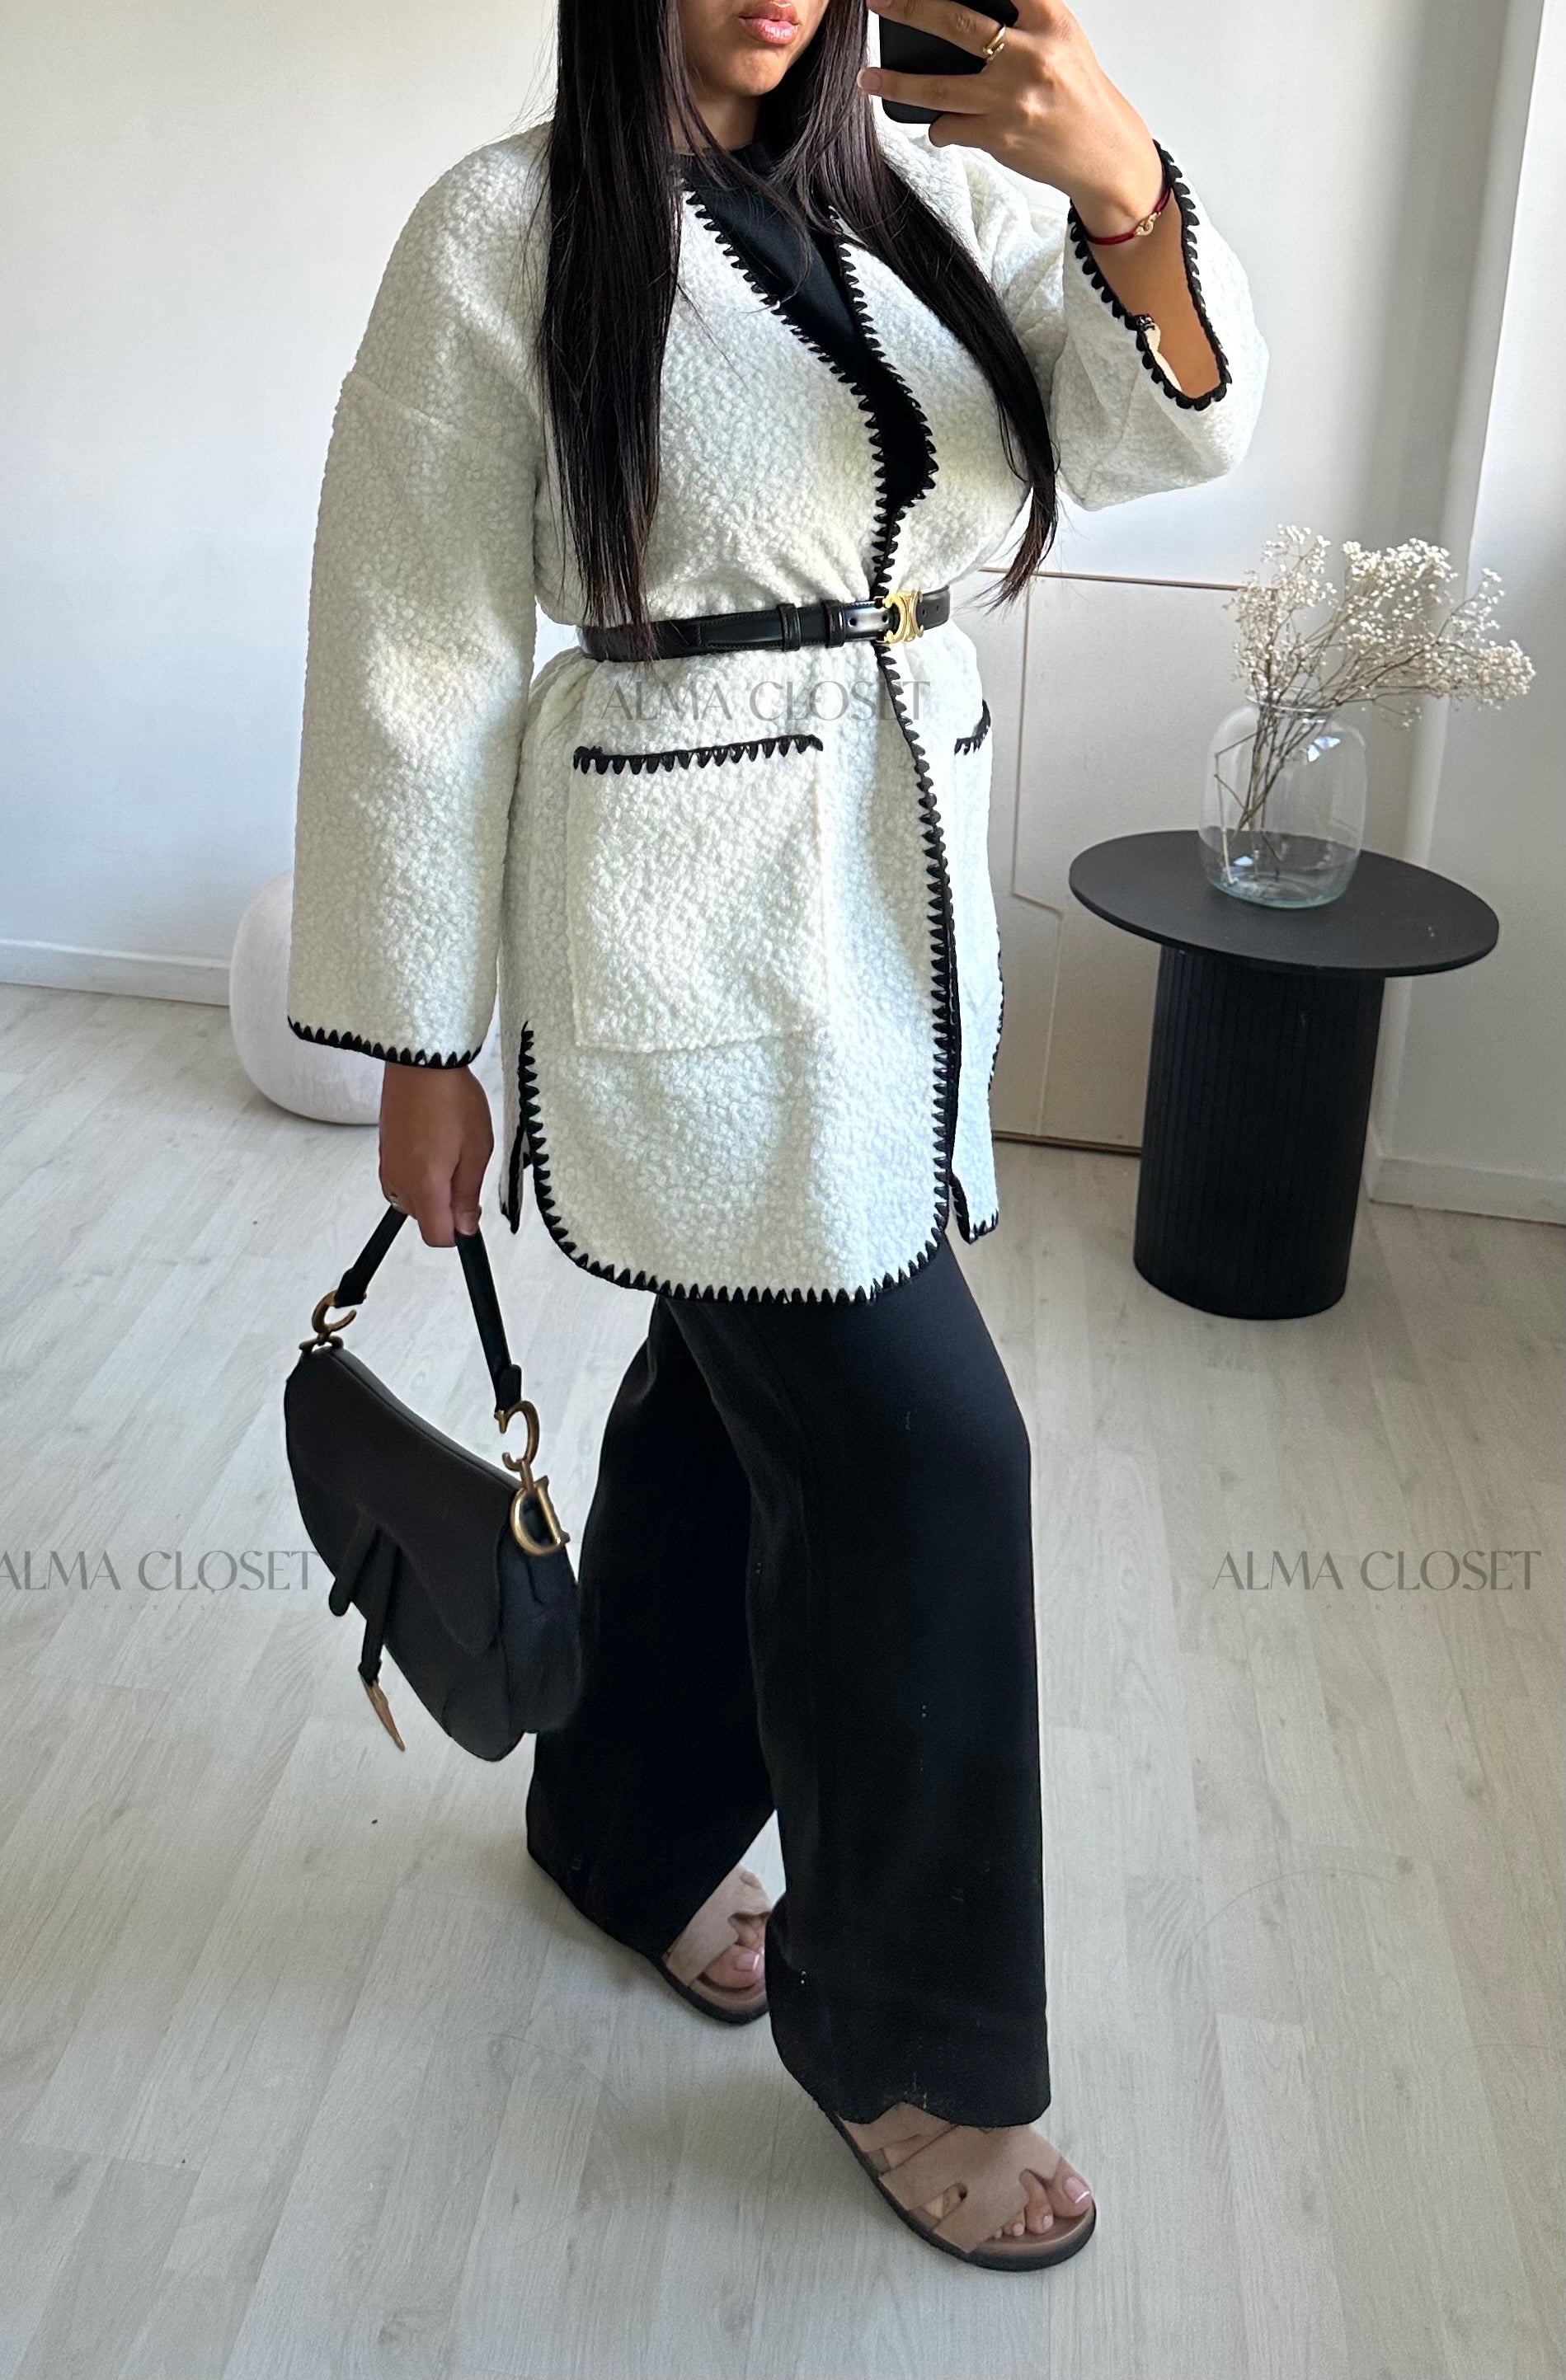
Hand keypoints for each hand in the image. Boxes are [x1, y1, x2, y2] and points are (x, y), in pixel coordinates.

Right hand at [378, 1063, 492, 1246]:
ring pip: (412, 1200)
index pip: (435, 1237)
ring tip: (450, 1153)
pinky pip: (402, 1179)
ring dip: (432, 1190)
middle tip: (464, 1169)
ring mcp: (388, 1166)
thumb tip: (465, 1227)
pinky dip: (419, 1174)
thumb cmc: (451, 1098)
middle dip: (446, 1208)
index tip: (470, 1213)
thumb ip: (468, 1195)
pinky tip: (434, 1145)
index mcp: (424, 1185)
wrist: (421, 1061)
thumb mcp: (476, 1150)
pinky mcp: (384, 1152)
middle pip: (423, 1220)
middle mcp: (399, 1181)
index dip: (457, 1233)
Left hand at [860, 0, 1162, 236]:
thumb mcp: (1061, 40)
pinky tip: (939, 125)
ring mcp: (1011, 100)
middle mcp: (1030, 57)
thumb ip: (1022, 20)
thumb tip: (962, 16)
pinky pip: (950, 127)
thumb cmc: (1077, 93)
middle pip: (955, 24)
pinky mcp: (999, 137)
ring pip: (937, 87)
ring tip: (867, 78)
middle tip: (877, 2)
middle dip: (909, 9)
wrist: (1103, 153)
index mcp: (1050, 22)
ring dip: (895, 83)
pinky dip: (939, 126)